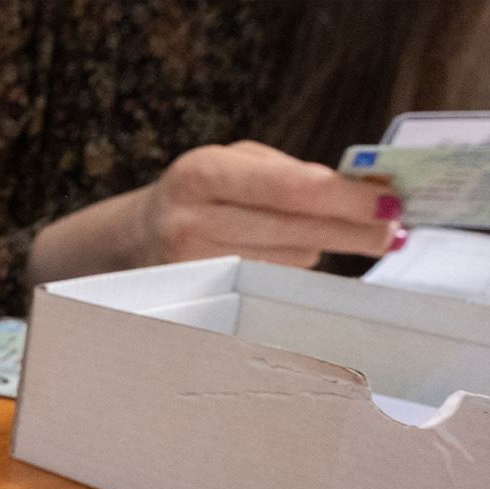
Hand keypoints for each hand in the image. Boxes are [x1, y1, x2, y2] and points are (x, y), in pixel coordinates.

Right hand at [29, 141, 404, 282]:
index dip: (345, 197)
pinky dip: (290, 268)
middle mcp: (189, 221)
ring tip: (322, 234)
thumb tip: (362, 188)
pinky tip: (290, 254)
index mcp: (200, 173)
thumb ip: (288, 171)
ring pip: (288, 261)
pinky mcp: (199, 294)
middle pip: (295, 230)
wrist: (130, 239)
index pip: (289, 188)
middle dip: (350, 229)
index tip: (388, 201)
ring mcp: (191, 265)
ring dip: (315, 247)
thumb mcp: (230, 163)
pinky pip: (270, 283)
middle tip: (389, 230)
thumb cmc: (198, 194)